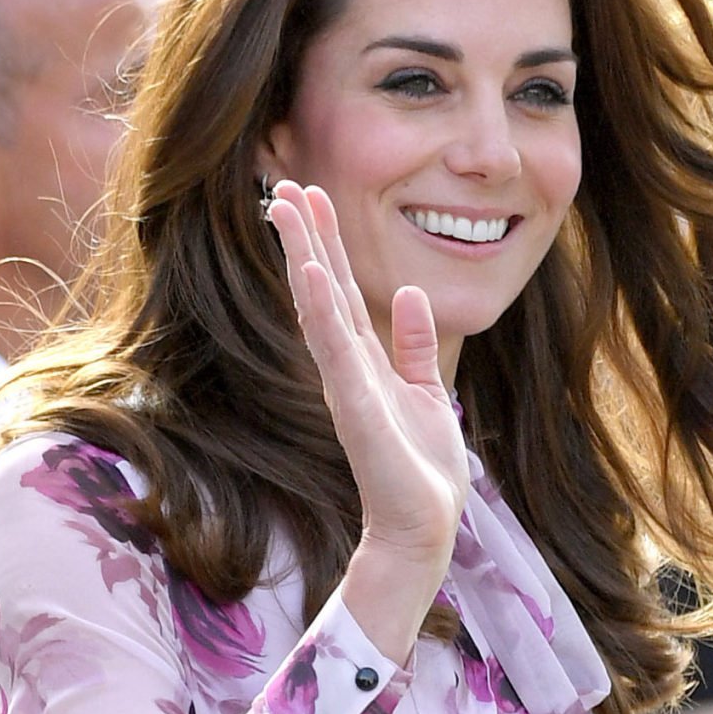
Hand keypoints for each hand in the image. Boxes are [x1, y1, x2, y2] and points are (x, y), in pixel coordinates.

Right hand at [266, 180, 467, 662]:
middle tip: (283, 183)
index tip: (312, 194)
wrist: (423, 529)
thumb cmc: (422, 471)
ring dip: (303, 258)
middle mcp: (348, 369)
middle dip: (306, 236)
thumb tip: (409, 294)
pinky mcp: (357, 410)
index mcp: (365, 363)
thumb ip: (415, 345)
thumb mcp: (429, 393)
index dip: (326, 242)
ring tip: (287, 210)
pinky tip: (308, 273)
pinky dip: (320, 311)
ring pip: (320, 309)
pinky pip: (336, 352)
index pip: (339, 291)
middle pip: (322, 290)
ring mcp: (348, 387)